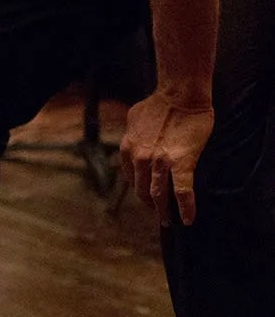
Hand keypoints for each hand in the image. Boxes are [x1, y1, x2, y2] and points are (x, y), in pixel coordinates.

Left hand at [121, 94, 214, 225]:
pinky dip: (185, 207)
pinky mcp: (180, 163)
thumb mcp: (134, 119)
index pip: (130, 178)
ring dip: (164, 212)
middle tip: (160, 216)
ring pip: (159, 194)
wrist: (180, 95)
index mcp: (128, 149)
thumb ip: (132, 135)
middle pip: (143, 190)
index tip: (148, 199)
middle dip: (151, 206)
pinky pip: (182, 191)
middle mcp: (139, 158)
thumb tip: (132, 140)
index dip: (139, 191)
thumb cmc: (160, 103)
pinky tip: (189, 219)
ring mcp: (158, 162)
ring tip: (170, 221)